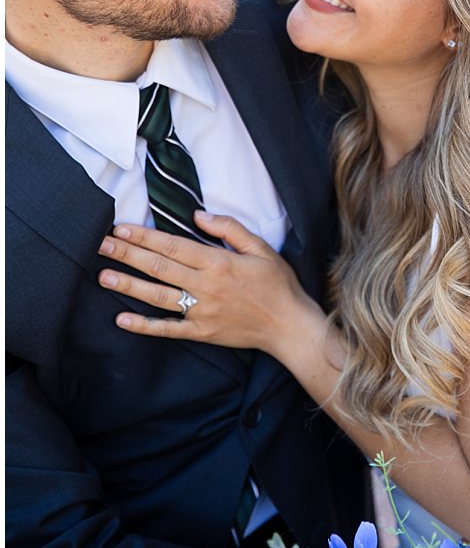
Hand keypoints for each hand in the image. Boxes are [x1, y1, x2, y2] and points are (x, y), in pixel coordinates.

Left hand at [97, 212, 320, 355]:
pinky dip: (143, 325)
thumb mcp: (262, 249)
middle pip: (159, 267)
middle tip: (100, 245)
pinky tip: (122, 319)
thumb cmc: (278, 285)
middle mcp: (206, 286)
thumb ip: (230, 229)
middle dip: (127, 255)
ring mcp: (201, 312)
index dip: (145, 237)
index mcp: (220, 263)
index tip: (121, 228)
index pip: (174, 246)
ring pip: (157, 296)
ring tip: (104, 276)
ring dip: (129, 285)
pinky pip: (167, 328)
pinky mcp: (201, 332)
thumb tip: (198, 216)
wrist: (290, 325)